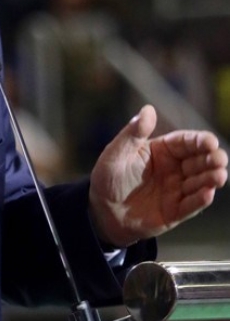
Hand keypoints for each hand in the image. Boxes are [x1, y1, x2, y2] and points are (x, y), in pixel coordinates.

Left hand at [88, 104, 227, 247]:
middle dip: (212, 159)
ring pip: (199, 182)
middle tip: (219, 159)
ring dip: (210, 179)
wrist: (102, 211)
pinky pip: (190, 205)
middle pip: (199, 161)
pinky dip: (199, 200)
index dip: (200, 141)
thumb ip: (132, 133)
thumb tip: (148, 109)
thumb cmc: (108, 177)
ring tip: (219, 176)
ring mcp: (176, 190)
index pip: (186, 142)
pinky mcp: (175, 211)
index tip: (210, 141)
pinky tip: (207, 194)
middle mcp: (174, 169)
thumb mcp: (116, 153)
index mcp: (162, 150)